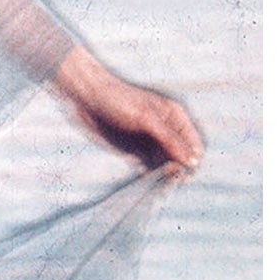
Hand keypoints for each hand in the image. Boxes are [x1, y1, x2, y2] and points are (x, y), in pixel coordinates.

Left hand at [52, 47, 204, 171]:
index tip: (182, 174)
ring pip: (165, 166)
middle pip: (181, 159)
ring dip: (163, 175)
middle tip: (166, 179)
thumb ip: (170, 140)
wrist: (86, 98)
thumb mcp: (147, 119)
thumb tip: (193, 162)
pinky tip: (143, 179)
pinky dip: (148, 175)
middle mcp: (166, 131)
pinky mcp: (134, 152)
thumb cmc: (118, 100)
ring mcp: (150, 142)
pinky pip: (148, 168)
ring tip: (154, 180)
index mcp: (175, 118)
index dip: (191, 162)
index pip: (194, 146)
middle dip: (176, 170)